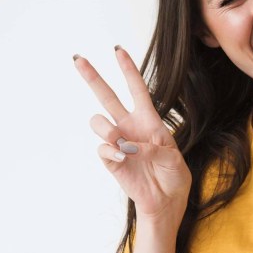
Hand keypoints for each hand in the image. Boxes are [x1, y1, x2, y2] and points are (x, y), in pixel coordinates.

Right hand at [73, 46, 191, 222]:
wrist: (166, 202)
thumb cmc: (174, 177)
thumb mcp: (174, 158)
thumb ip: (154, 147)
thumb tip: (128, 145)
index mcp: (149, 121)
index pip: (137, 90)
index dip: (128, 70)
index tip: (118, 50)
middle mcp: (130, 128)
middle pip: (107, 97)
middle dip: (93, 77)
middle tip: (78, 59)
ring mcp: (118, 143)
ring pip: (98, 121)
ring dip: (106, 128)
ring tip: (119, 140)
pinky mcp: (111, 161)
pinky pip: (102, 148)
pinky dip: (112, 151)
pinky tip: (124, 159)